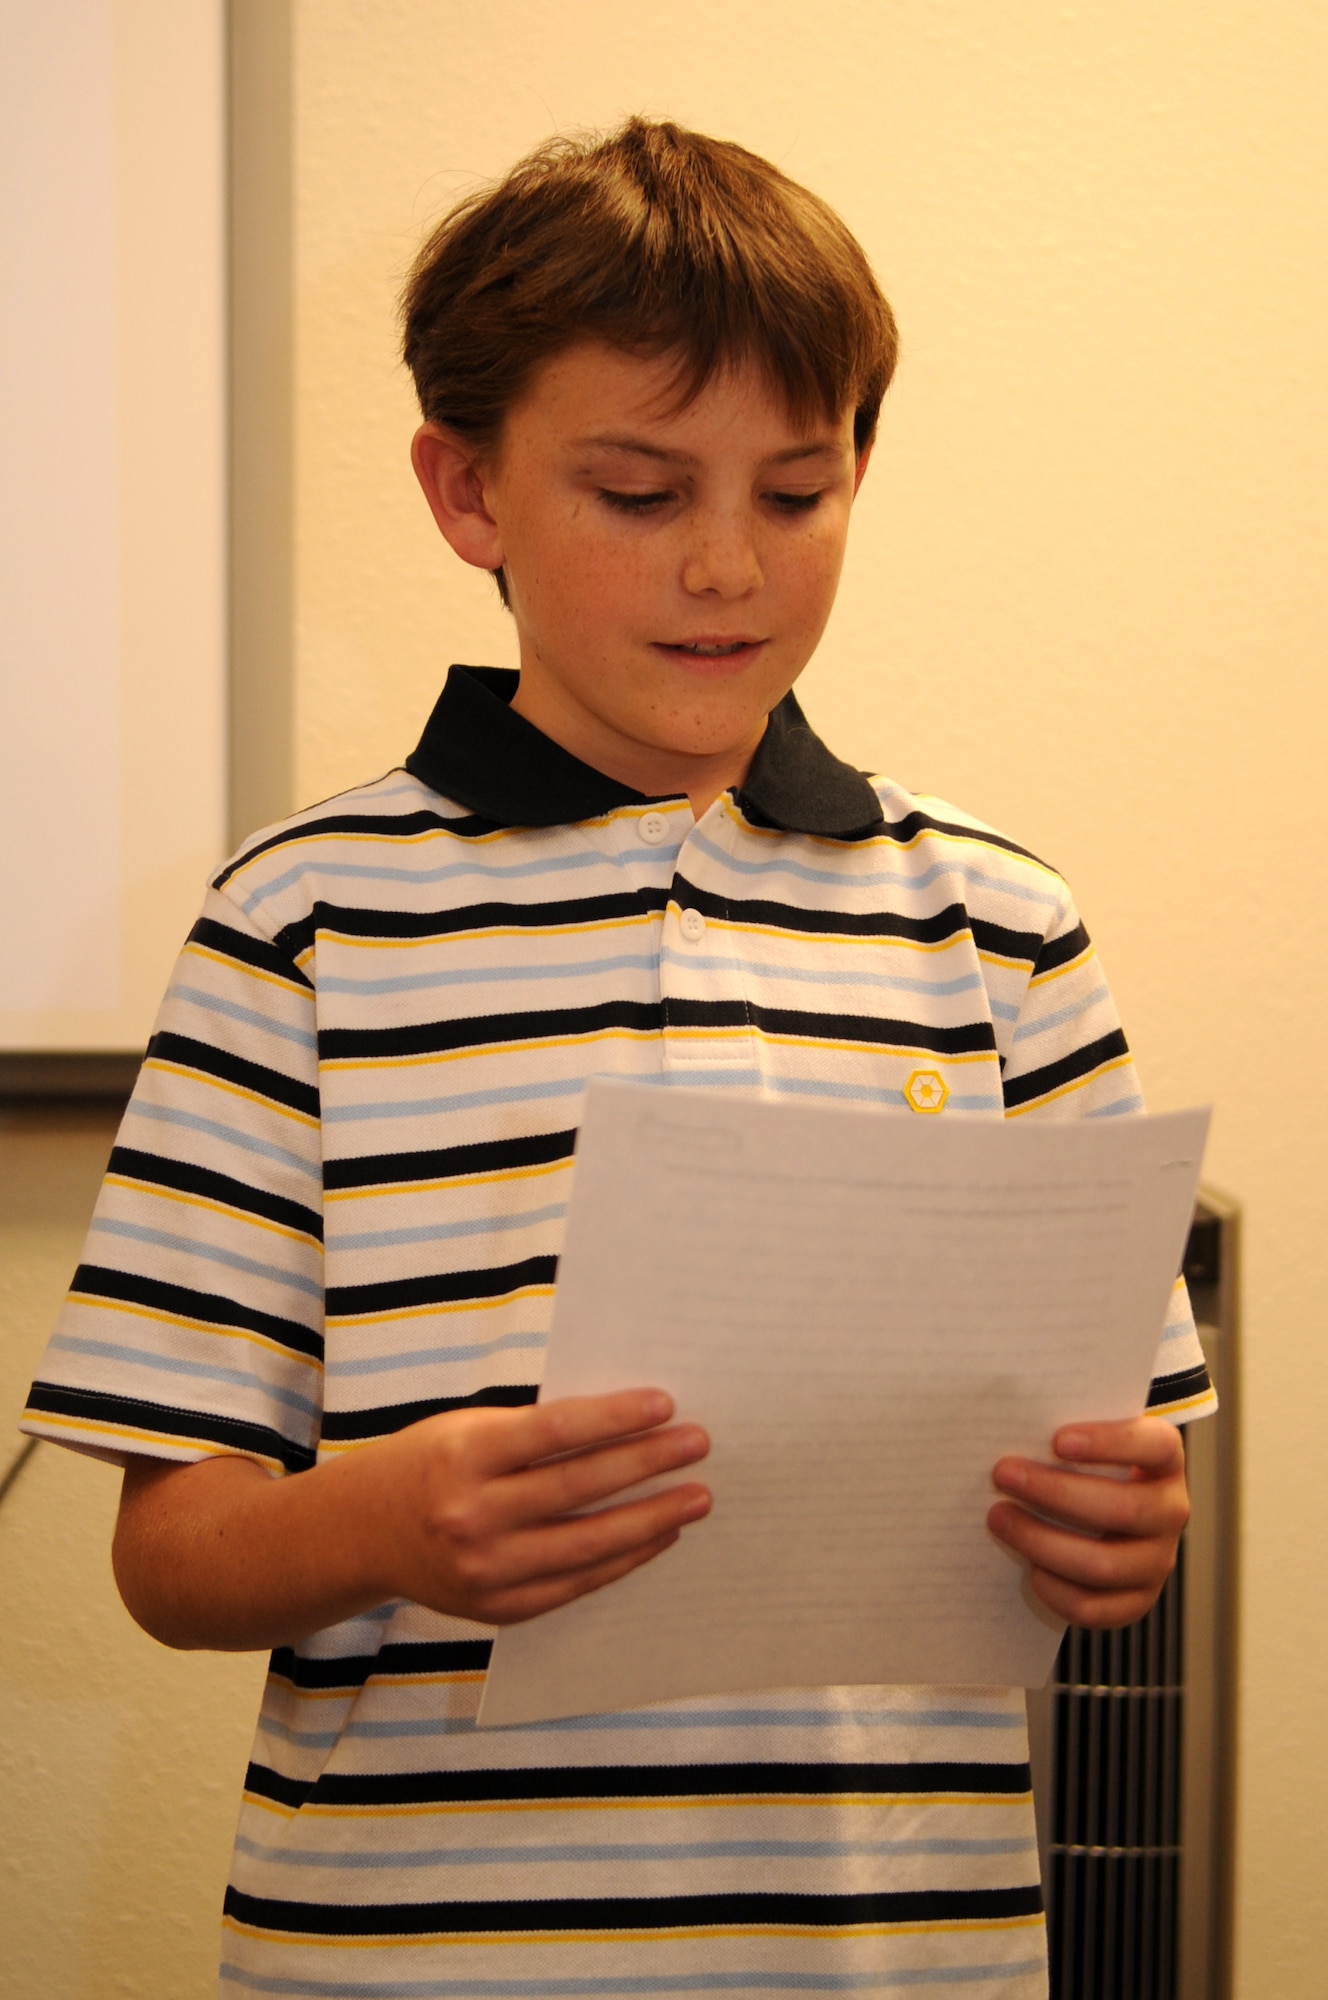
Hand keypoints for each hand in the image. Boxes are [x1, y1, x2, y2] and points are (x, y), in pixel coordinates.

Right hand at [375, 1388, 711, 1624]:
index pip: (555, 1431)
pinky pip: (575, 1583)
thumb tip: (624, 1425)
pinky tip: (657, 1535)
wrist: (360, 1534)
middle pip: (578, 1488)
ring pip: (587, 1544)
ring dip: (652, 1519)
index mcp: (463, 1456)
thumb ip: (532, 1433)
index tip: (664, 1403)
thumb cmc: (427, 1464)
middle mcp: (472, 1516)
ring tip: (697, 1496)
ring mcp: (485, 1570)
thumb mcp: (467, 1429)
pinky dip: (622, 1559)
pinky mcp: (497, 1608)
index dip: (614, 1417)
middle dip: (647, 1464)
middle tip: (699, 1443)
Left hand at [987, 1416, 1188, 1628]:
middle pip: (1122, 1509)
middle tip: (1003, 1475)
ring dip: (1042, 1541)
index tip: (1057, 1440)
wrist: (1105, 1507)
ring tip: (999, 1518)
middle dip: (1055, 1493)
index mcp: (1165, 1459)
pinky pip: (1095, 1607)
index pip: (1153, 1446)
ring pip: (1103, 1564)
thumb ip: (1062, 1430)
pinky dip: (1055, 1589)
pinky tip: (1029, 1567)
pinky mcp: (1138, 1599)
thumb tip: (1007, 1425)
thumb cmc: (1085, 1461)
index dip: (1110, 1443)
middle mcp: (1170, 1511)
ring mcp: (1158, 1560)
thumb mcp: (1085, 1437)